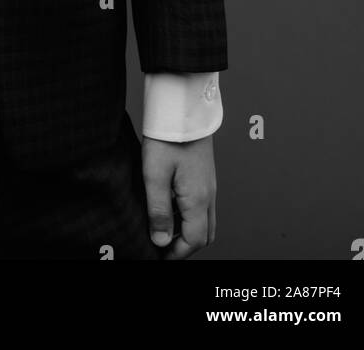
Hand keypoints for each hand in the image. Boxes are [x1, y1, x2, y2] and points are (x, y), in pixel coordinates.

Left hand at [142, 134, 216, 258]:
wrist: (182, 108)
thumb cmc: (168, 137)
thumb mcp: (155, 176)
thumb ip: (159, 211)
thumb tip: (160, 241)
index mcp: (198, 199)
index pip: (194, 241)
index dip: (177, 254)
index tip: (159, 255)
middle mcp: (208, 194)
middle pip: (204, 234)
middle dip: (185, 246)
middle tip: (162, 246)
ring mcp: (209, 184)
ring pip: (205, 220)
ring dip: (187, 231)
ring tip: (163, 228)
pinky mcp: (204, 175)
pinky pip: (202, 205)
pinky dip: (189, 216)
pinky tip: (169, 206)